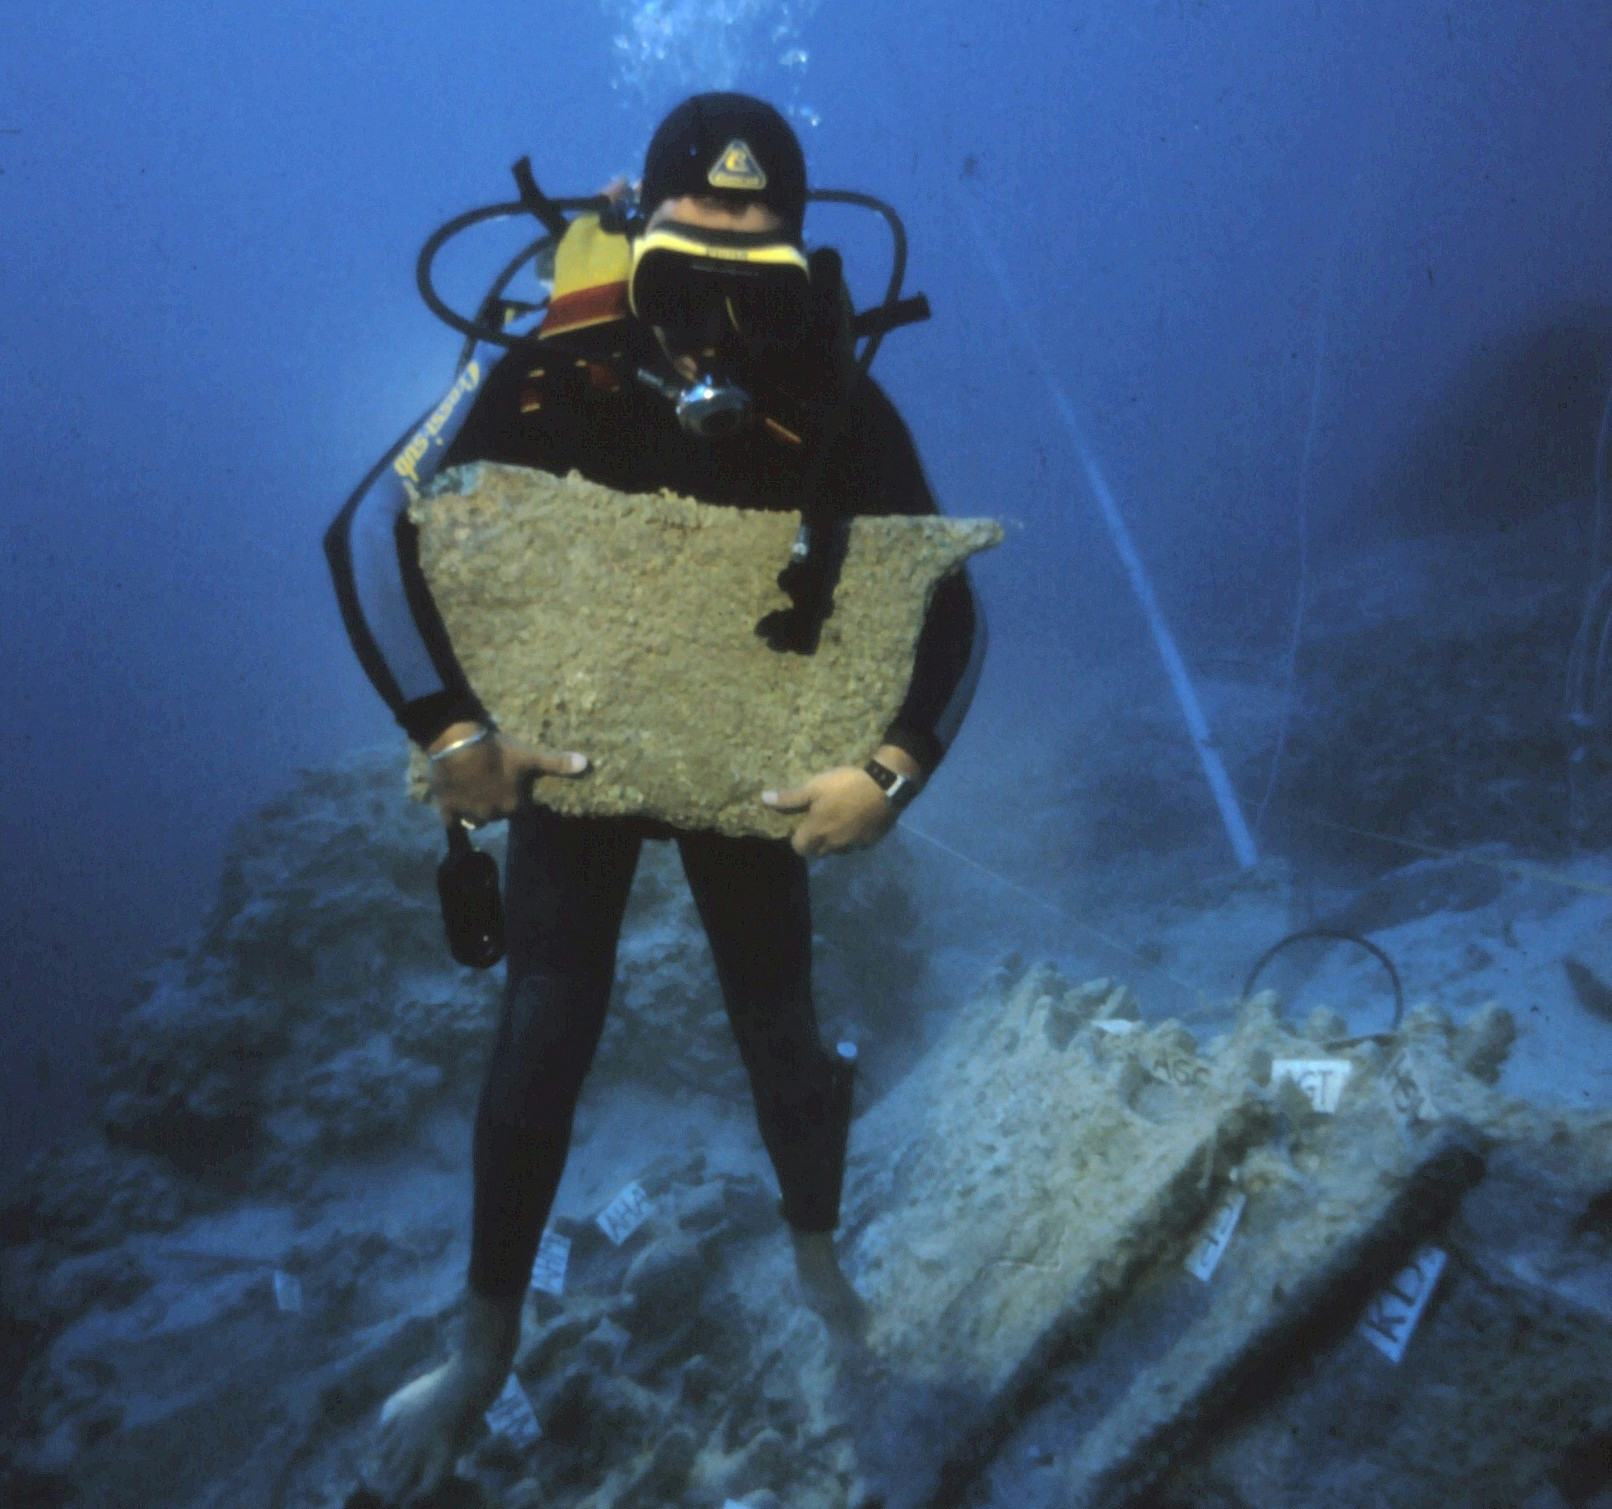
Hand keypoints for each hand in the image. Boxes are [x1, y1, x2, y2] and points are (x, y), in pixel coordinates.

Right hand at [426, 724, 588, 828]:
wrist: (459, 745)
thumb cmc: (499, 751)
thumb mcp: (531, 756)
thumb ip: (557, 763)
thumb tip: (586, 764)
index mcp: (515, 806)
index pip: (521, 810)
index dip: (518, 797)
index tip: (514, 785)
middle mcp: (494, 815)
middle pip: (498, 814)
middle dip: (498, 803)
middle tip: (494, 783)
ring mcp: (470, 814)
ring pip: (476, 819)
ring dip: (477, 810)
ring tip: (474, 791)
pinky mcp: (447, 809)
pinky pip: (451, 821)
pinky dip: (453, 816)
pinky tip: (452, 808)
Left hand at [761, 766, 894, 856]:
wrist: (886, 787)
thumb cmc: (846, 786)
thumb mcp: (815, 787)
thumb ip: (790, 797)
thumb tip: (764, 799)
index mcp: (817, 832)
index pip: (799, 848)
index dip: (798, 838)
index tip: (802, 824)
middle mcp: (834, 845)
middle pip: (818, 851)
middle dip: (816, 841)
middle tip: (819, 821)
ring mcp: (854, 845)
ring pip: (838, 850)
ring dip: (835, 840)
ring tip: (839, 820)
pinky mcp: (870, 842)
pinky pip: (856, 845)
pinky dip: (853, 837)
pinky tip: (857, 821)